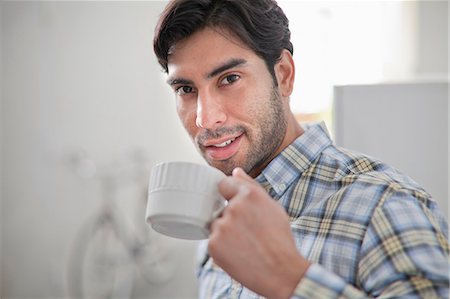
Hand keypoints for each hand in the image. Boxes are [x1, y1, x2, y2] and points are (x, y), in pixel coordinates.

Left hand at [208, 168, 309, 298]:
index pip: (223, 184)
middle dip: (230, 217)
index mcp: (249, 195)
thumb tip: (235, 171)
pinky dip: (222, 247)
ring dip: (225, 232)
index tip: (234, 205)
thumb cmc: (279, 239)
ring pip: (216, 225)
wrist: (281, 272)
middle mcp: (234, 208)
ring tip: (244, 243)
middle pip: (221, 208)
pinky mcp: (214, 244)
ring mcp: (222, 226)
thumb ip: (251, 186)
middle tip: (247, 232)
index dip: (229, 195)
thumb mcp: (272, 207)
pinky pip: (213, 240)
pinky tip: (238, 252)